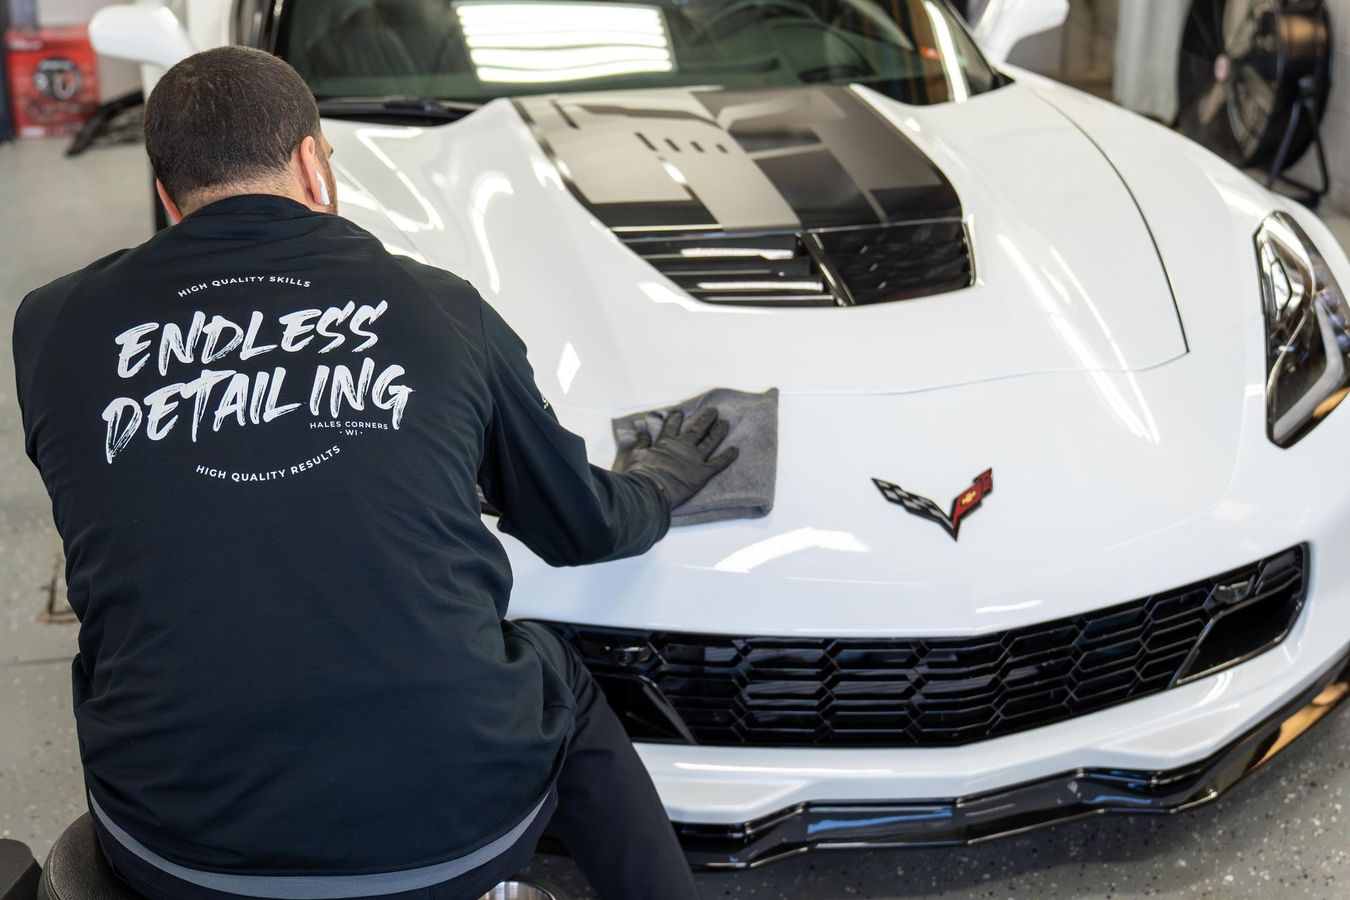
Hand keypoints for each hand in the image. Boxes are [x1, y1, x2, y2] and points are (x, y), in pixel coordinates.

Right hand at [616, 408, 737, 509]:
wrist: (648, 491)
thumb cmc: (639, 475)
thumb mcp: (634, 455)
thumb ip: (641, 443)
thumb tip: (643, 434)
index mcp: (666, 442)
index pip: (672, 424)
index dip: (676, 417)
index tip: (679, 412)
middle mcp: (683, 447)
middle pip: (697, 428)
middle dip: (706, 418)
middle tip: (713, 411)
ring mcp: (694, 459)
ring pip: (711, 441)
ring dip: (719, 431)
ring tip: (725, 423)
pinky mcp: (703, 473)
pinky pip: (719, 463)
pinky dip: (728, 457)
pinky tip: (735, 450)